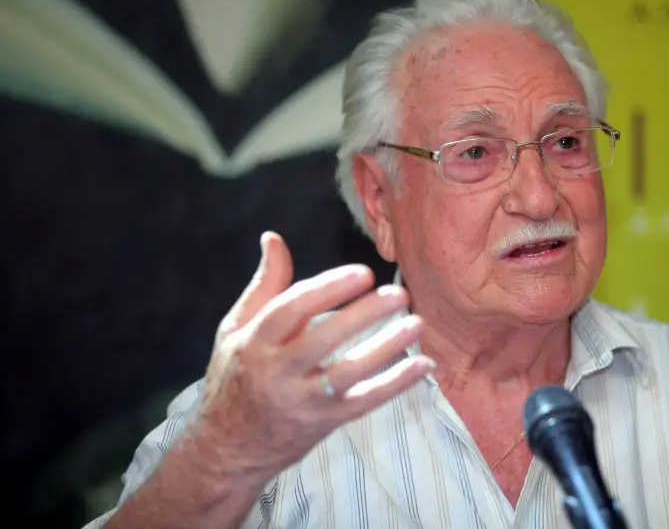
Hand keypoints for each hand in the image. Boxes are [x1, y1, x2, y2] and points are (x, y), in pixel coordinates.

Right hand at [188, 231, 432, 481]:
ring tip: (416, 323)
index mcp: (255, 342)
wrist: (226, 449)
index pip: (291, 310)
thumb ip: (264, 285)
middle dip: (363, 315)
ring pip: (348, 373)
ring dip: (386, 348)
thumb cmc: (235, 378)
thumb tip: (274, 238)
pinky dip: (395, 384)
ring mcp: (301, 400)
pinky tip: (422, 365)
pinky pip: (364, 402)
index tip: (363, 272)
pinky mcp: (323, 422)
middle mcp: (276, 372)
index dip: (328, 289)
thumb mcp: (236, 329)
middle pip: (323, 340)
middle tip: (398, 293)